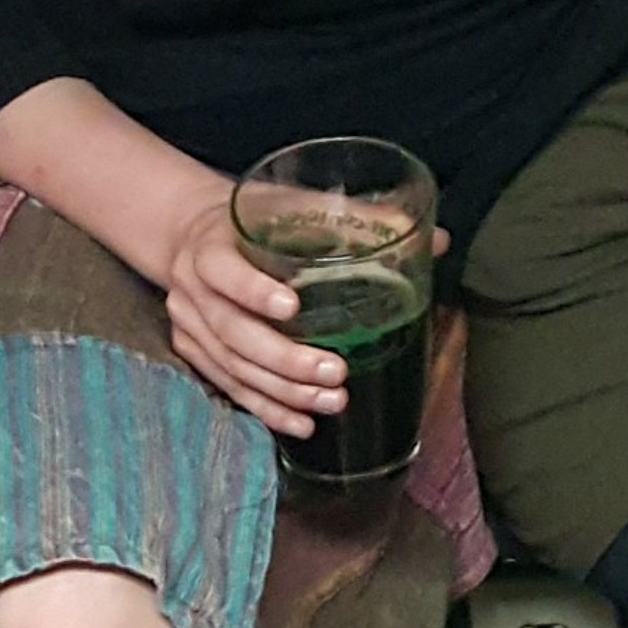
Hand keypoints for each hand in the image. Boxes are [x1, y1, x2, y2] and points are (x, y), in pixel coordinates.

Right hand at [159, 196, 355, 437]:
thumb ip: (359, 220)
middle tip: (336, 372)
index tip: (293, 307)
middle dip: (285, 359)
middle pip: (233, 332)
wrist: (191, 229)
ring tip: (331, 401)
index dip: (253, 290)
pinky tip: (301, 424)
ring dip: (283, 391)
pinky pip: (229, 388)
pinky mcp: (194, 352)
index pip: (225, 271)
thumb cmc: (258, 215)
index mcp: (211, 245)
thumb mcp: (296, 204)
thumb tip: (437, 240)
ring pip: (233, 367)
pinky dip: (266, 408)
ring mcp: (190, 325)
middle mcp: (193, 289)